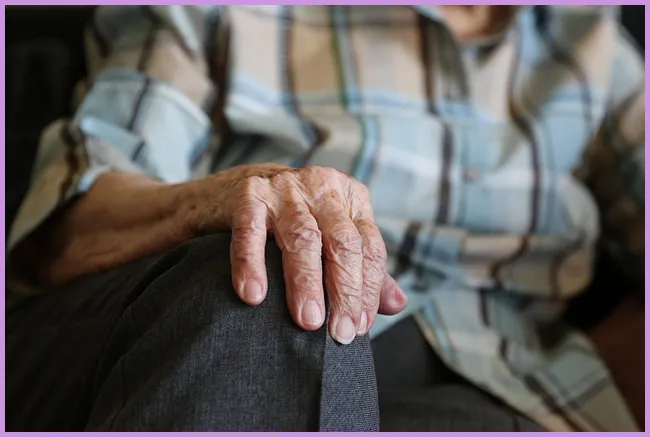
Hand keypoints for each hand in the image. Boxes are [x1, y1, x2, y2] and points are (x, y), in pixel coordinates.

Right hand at [187, 165, 407, 343]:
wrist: (236, 191)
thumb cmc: (294, 222)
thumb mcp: (332, 236)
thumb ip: (362, 269)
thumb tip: (397, 305)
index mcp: (351, 198)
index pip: (369, 247)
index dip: (367, 290)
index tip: (359, 327)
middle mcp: (323, 188)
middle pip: (342, 242)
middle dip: (344, 291)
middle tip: (339, 333)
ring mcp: (285, 189)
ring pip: (303, 238)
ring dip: (306, 283)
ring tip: (308, 321)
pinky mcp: (249, 194)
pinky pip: (251, 231)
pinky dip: (253, 264)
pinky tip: (254, 296)